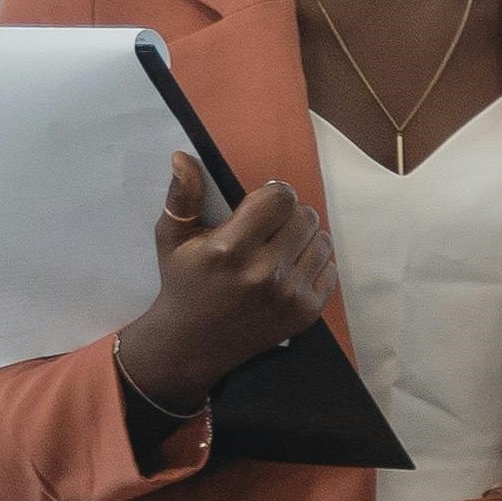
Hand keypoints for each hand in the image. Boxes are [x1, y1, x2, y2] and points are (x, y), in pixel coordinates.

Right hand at [117, 153, 335, 413]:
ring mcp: (289, 295)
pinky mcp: (307, 312)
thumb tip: (183, 156)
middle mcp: (264, 272)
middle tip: (271, 225)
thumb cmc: (183, 283)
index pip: (280, 198)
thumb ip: (182, 197)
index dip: (274, 193)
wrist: (193, 344)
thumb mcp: (172, 239)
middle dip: (290, 213)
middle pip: (305, 216)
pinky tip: (289, 268)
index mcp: (230, 249)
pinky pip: (330, 268)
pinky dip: (314, 263)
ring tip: (280, 246)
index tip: (263, 202)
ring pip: (322, 240)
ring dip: (305, 237)